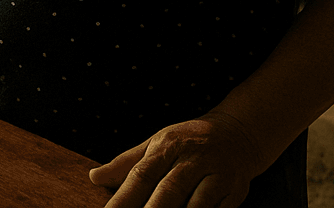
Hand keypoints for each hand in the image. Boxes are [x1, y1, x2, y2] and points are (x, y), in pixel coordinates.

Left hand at [89, 113, 269, 207]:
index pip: (141, 174)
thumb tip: (94, 177)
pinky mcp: (235, 191)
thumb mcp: (156, 143)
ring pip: (196, 205)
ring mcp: (217, 175)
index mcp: (168, 145)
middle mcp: (193, 158)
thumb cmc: (189, 141)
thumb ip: (126, 163)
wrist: (238, 133)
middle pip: (169, 191)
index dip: (124, 198)